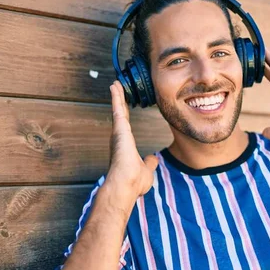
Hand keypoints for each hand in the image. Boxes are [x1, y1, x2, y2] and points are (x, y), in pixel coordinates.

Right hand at [105, 81, 157, 196]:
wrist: (126, 186)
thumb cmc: (134, 183)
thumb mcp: (146, 170)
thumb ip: (149, 163)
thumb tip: (154, 159)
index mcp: (125, 146)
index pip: (126, 126)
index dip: (125, 115)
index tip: (125, 106)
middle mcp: (119, 138)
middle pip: (120, 114)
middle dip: (119, 101)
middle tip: (117, 88)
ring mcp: (118, 133)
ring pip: (118, 109)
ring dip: (117, 95)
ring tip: (115, 83)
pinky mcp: (119, 129)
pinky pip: (117, 108)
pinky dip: (116, 97)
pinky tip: (115, 85)